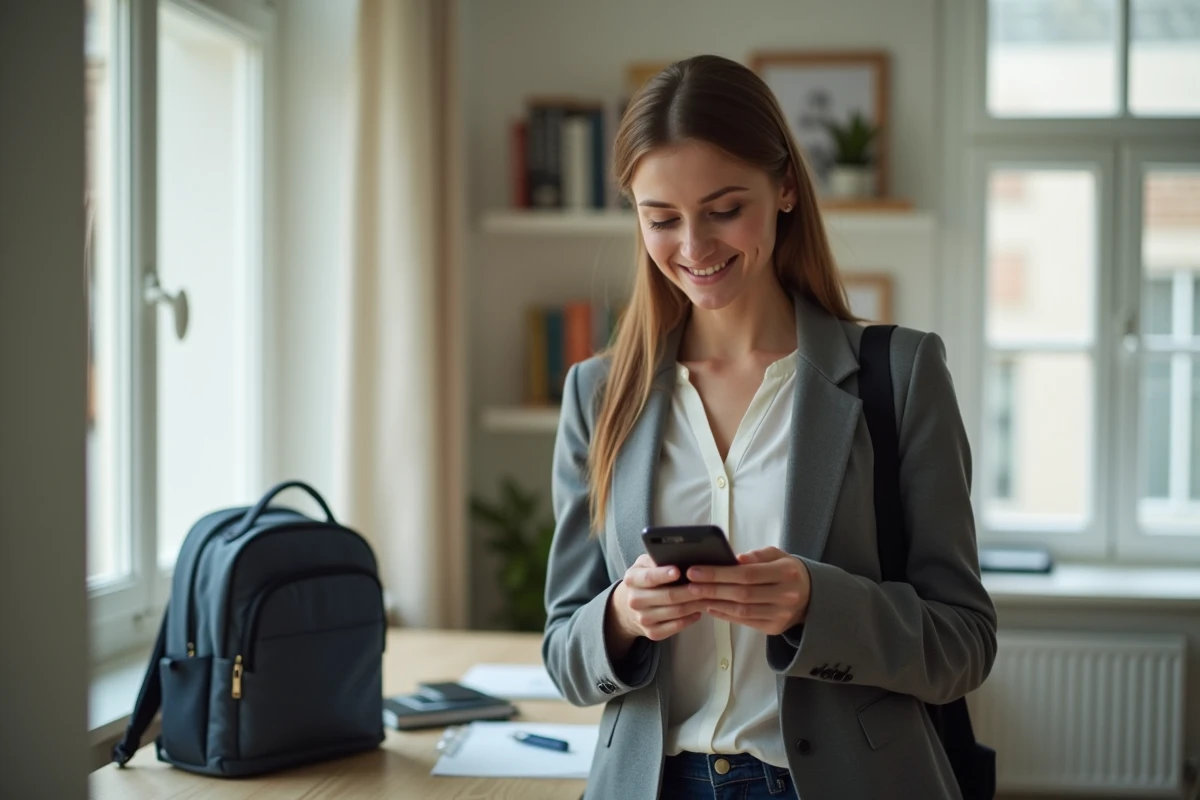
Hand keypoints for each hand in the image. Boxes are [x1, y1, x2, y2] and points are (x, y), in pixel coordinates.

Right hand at [610, 554, 709, 641]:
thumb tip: (676, 557)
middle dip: (690, 591)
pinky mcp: (652, 633)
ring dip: (695, 605)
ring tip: (708, 597)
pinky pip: (676, 627)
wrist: (627, 608)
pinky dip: (690, 619)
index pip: (649, 577)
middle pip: (667, 596)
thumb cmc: (643, 580)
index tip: (678, 571)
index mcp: (632, 579)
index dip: (664, 575)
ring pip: (675, 612)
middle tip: (707, 585)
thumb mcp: (644, 565)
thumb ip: (656, 559)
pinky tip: (698, 611)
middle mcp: (634, 600)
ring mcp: (643, 618)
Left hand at [685, 546, 810, 634]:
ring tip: (696, 596)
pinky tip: (711, 606)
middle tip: (689, 584)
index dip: (719, 574)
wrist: (811, 596)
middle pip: (742, 594)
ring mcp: (781, 615)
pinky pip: (745, 622)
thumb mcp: (777, 555)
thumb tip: (735, 559)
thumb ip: (757, 556)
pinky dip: (725, 614)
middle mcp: (786, 596)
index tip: (696, 571)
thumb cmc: (787, 571)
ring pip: (742, 611)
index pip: (747, 574)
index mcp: (786, 573)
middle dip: (712, 589)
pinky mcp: (774, 628)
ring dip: (715, 603)